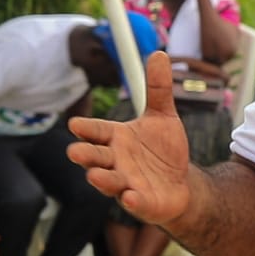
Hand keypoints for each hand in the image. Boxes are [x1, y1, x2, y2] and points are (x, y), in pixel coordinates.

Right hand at [67, 52, 191, 224]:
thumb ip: (158, 88)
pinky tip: (131, 197)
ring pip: (110, 182)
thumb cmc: (162, 149)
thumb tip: (158, 53)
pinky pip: (135, 202)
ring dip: (102, 179)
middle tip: (74, 151)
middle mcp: (117, 161)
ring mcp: (127, 184)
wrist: (180, 182)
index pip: (98, 132)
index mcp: (118, 139)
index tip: (74, 124)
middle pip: (97, 157)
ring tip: (94, 176)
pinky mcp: (143, 202)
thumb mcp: (163, 115)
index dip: (87, 129)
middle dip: (86, 155)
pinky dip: (133, 200)